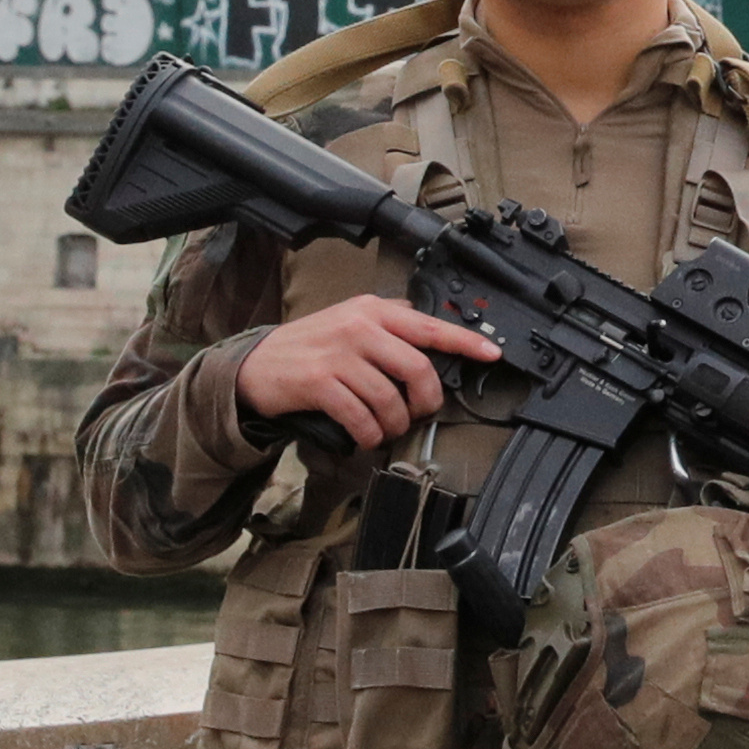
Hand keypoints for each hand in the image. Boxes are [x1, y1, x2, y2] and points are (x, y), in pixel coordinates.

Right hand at [231, 296, 499, 450]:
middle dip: (427, 400)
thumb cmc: (309, 345)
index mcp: (374, 311)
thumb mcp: (350, 319)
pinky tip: (367, 437)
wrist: (255, 364)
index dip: (466, 342)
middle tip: (422, 413)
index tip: (493, 354)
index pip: (430, 326)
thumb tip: (431, 329)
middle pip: (418, 368)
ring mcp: (339, 355)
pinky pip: (361, 416)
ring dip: (395, 423)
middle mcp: (359, 328)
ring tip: (389, 429)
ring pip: (390, 397)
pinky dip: (370, 433)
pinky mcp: (320, 383)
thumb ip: (388, 322)